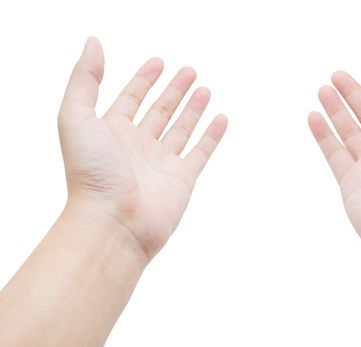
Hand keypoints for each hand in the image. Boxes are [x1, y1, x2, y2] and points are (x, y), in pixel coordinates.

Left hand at [58, 37, 226, 257]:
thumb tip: (93, 44)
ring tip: (205, 89)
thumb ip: (84, 80)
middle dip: (174, 90)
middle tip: (189, 71)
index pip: (131, 98)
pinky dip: (212, 136)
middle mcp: (137, 146)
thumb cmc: (91, 174)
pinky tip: (221, 119)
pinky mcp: (182, 179)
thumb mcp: (76, 117)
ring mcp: (161, 163)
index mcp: (112, 132)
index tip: (159, 62)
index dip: (144, 79)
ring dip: (193, 109)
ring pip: (181, 129)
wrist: (114, 223)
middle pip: (159, 111)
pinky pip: (201, 152)